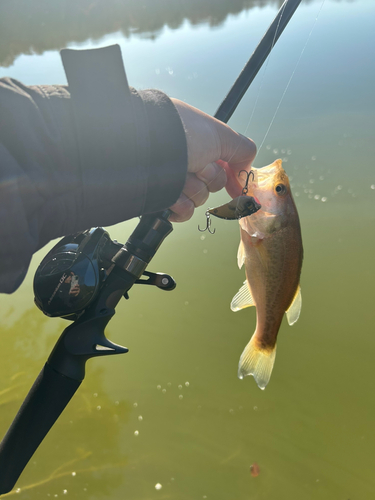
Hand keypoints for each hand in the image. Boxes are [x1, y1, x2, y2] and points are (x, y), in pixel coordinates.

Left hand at [169, 99, 255, 221]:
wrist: (146, 149)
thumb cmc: (182, 134)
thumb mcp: (221, 134)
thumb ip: (242, 148)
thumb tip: (247, 167)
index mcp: (198, 142)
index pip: (222, 165)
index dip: (232, 175)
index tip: (237, 188)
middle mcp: (185, 160)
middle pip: (212, 183)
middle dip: (209, 176)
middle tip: (198, 165)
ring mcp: (172, 180)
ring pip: (198, 198)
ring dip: (193, 188)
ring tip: (179, 175)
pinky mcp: (162, 198)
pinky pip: (183, 211)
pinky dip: (181, 205)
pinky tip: (173, 196)